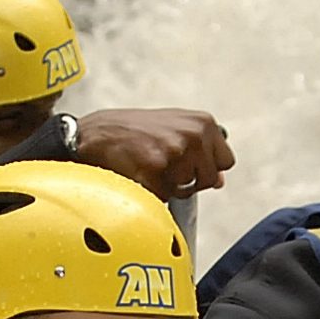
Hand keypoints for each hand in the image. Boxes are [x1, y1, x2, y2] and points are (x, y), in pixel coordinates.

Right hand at [73, 107, 234, 200]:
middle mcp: (192, 134)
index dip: (206, 168)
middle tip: (163, 165)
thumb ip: (202, 148)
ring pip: (187, 191)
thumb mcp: (174, 127)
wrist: (94, 133)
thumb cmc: (133, 130)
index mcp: (203, 122)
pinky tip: (138, 173)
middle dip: (189, 180)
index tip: (187, 161)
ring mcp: (174, 151)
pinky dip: (152, 191)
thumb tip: (220, 180)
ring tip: (148, 166)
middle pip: (209, 180)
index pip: (226, 162)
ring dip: (169, 186)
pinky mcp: (155, 169)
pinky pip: (165, 197)